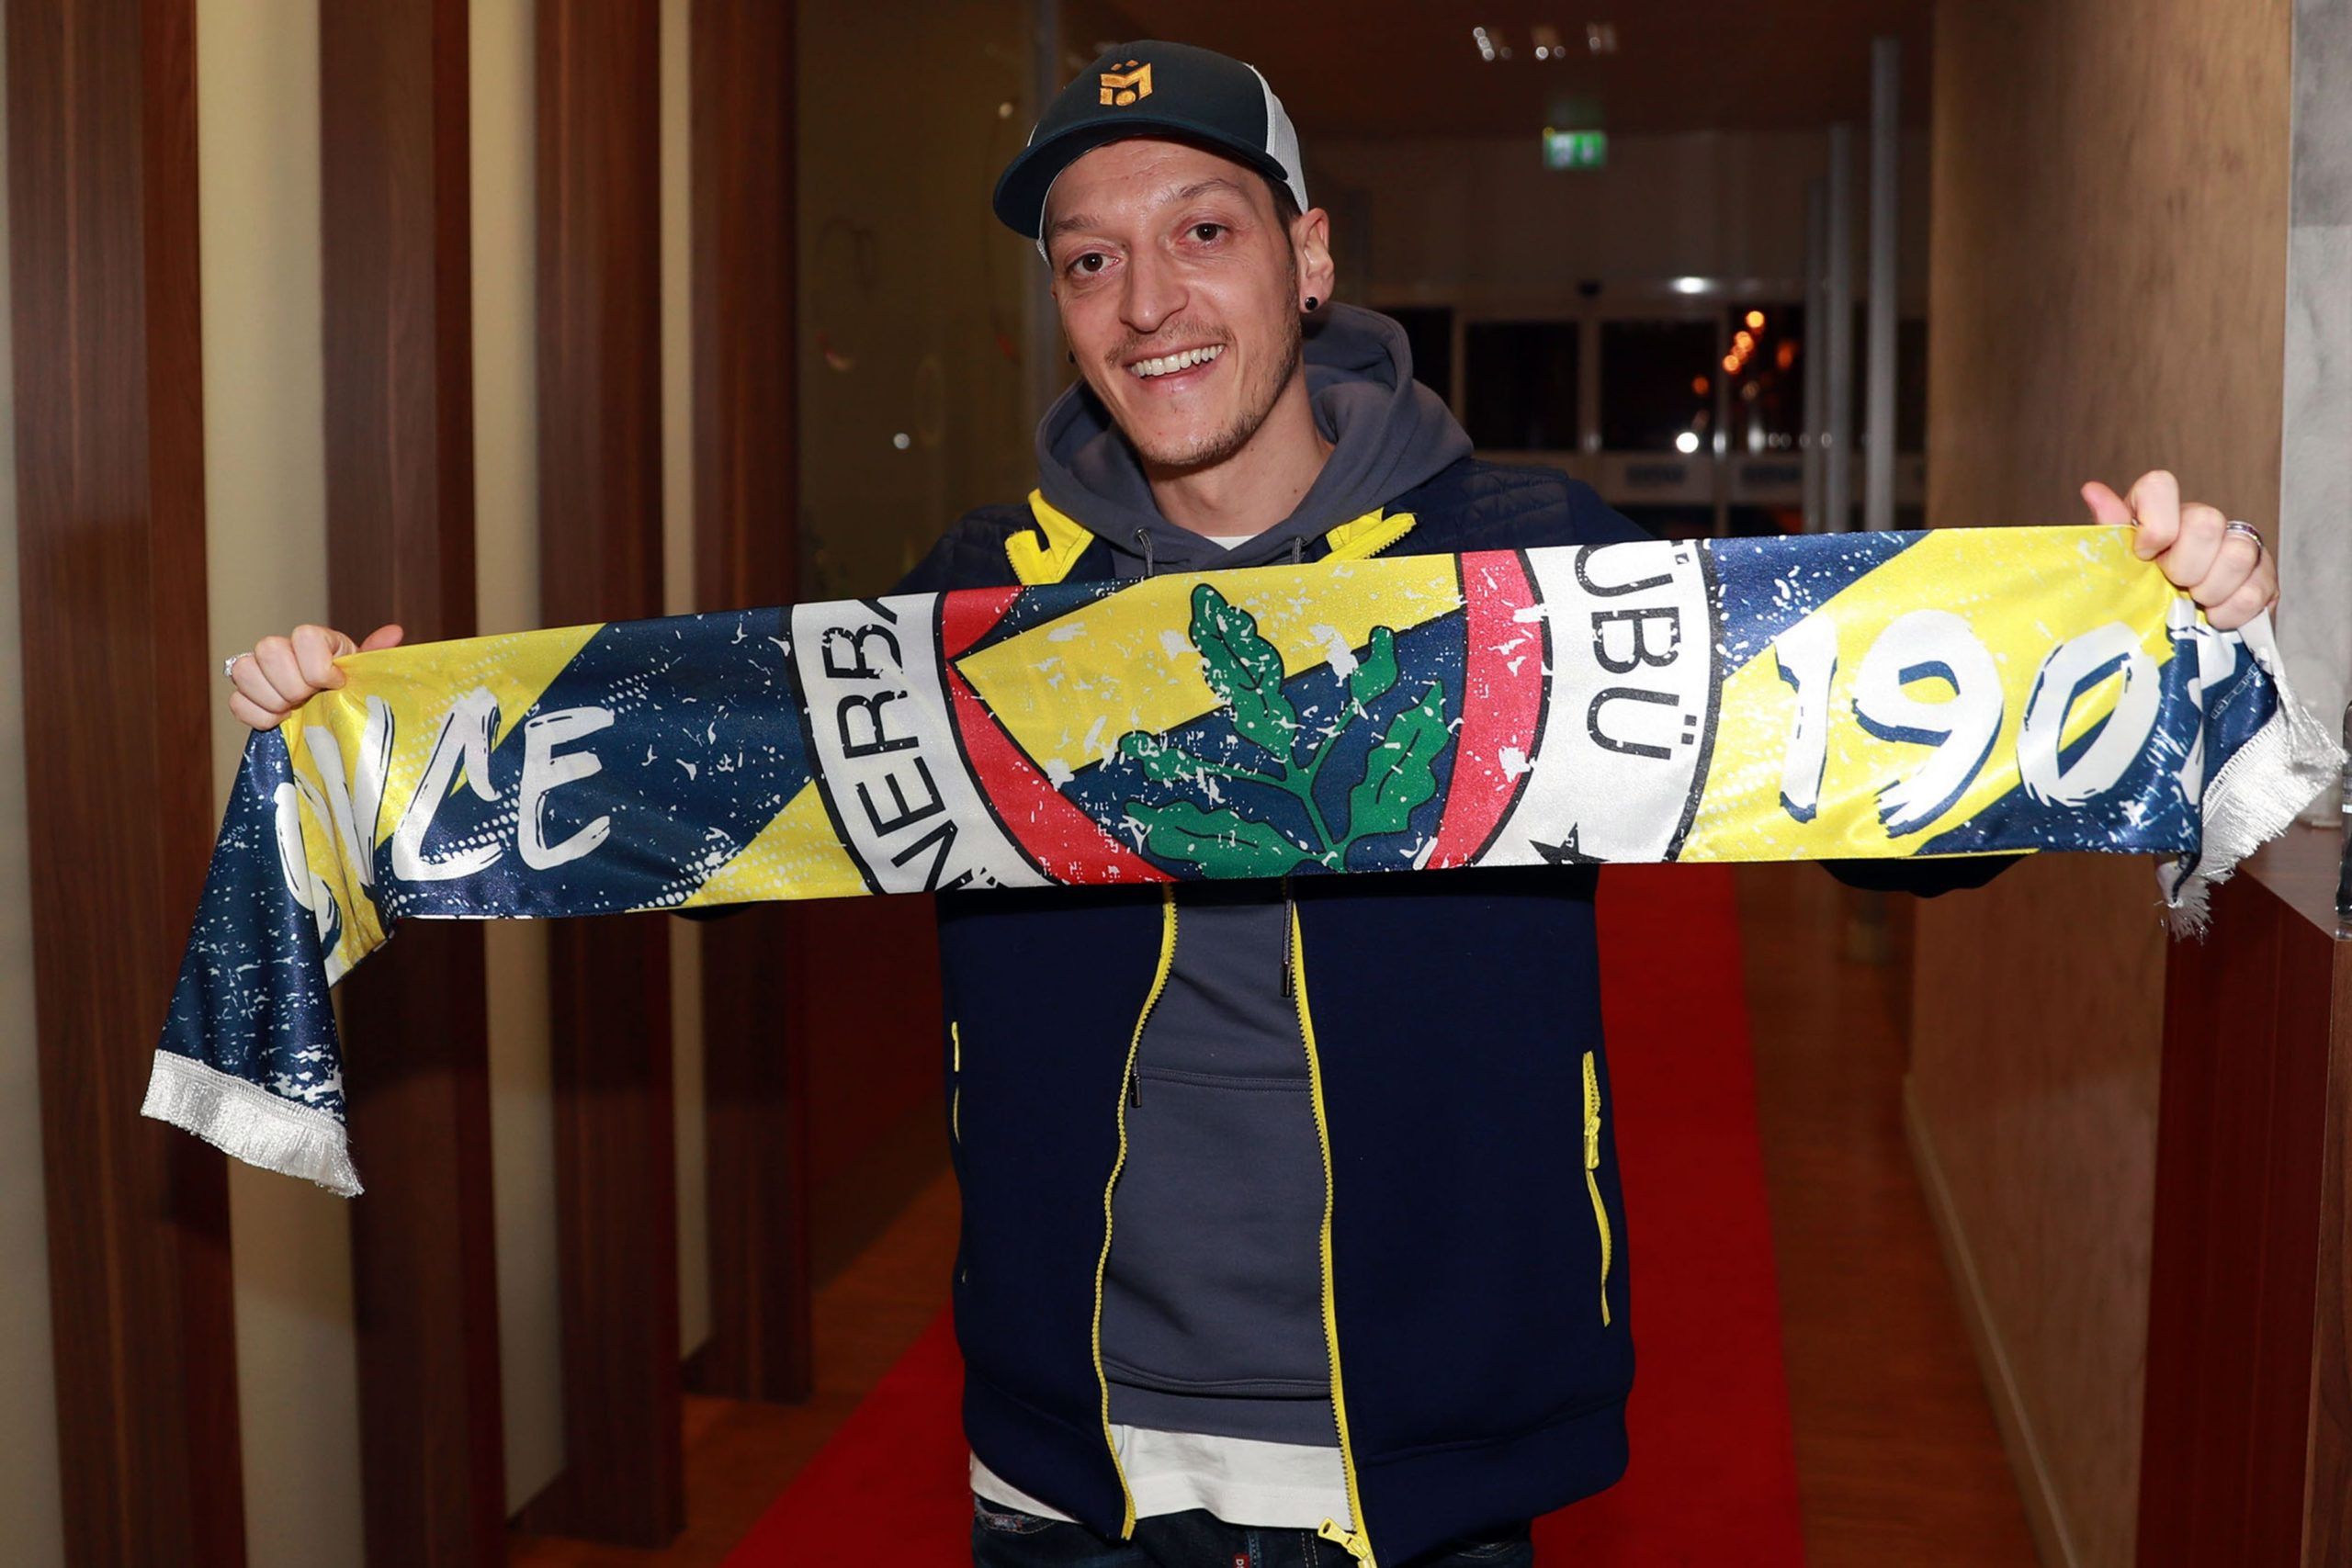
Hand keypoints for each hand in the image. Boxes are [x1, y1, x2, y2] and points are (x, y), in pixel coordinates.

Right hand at [226, 623, 402, 729]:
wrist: (331, 715)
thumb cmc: (350, 690)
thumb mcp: (366, 674)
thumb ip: (375, 653)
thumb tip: (394, 632)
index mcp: (314, 640)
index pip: (304, 636)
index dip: (319, 666)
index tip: (336, 684)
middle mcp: (282, 649)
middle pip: (269, 650)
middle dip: (294, 683)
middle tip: (311, 699)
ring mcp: (259, 672)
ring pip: (244, 671)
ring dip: (273, 698)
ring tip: (295, 711)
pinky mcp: (245, 697)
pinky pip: (236, 702)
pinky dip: (258, 716)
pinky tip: (280, 721)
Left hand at [2079, 469, 2278, 630]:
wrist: (2175, 636)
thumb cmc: (2139, 597)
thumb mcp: (2116, 568)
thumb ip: (2110, 531)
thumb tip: (2092, 490)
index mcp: (2160, 513)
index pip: (2161, 485)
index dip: (2155, 523)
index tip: (2145, 555)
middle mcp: (2203, 521)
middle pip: (2205, 522)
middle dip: (2184, 567)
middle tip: (2173, 586)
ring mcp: (2240, 545)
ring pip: (2237, 554)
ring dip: (2209, 591)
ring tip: (2194, 602)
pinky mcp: (2263, 576)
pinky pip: (2256, 590)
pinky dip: (2231, 612)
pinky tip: (2214, 616)